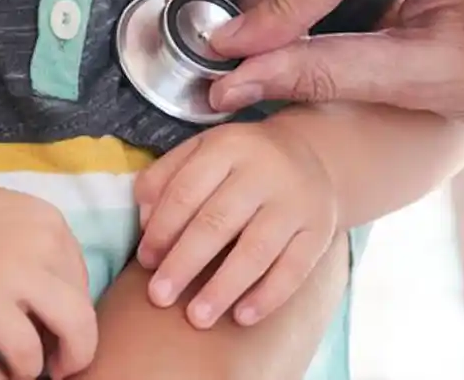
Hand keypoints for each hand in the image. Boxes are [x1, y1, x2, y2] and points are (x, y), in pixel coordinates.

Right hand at [0, 174, 96, 379]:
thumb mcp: (7, 218)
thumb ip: (36, 248)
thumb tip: (57, 297)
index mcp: (51, 222)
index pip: (81, 280)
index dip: (69, 313)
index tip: (49, 330)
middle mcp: (44, 242)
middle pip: (85, 307)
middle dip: (78, 343)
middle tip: (58, 363)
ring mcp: (17, 270)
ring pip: (75, 329)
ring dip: (66, 359)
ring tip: (42, 370)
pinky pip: (27, 350)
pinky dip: (25, 368)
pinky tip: (11, 369)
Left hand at [132, 121, 337, 329]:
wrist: (312, 157)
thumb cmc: (241, 163)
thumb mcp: (203, 151)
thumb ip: (166, 177)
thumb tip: (143, 220)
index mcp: (228, 146)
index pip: (187, 190)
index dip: (162, 228)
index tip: (144, 261)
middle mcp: (265, 170)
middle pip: (218, 221)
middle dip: (184, 262)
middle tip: (159, 297)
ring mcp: (296, 201)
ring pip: (257, 249)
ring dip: (224, 287)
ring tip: (197, 317)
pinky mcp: (320, 229)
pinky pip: (295, 269)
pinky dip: (268, 295)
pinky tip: (242, 317)